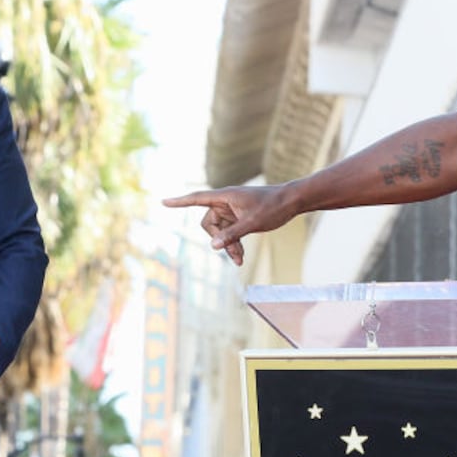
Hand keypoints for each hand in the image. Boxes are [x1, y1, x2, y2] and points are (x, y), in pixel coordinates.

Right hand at [162, 183, 291, 266]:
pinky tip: (240, 257)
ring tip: (239, 260)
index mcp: (225, 196)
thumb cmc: (273, 206)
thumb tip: (213, 246)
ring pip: (220, 231)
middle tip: (234, 255)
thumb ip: (232, 235)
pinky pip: (229, 232)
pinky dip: (233, 243)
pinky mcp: (239, 217)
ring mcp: (232, 210)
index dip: (180, 202)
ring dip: (228, 245)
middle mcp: (225, 202)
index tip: (164, 202)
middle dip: (218, 240)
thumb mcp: (252, 223)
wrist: (292, 202)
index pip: (197, 198)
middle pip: (209, 223)